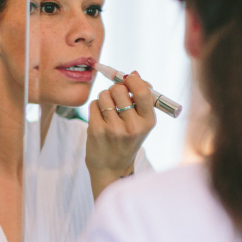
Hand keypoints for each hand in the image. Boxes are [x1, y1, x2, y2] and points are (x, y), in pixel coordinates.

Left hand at [86, 71, 155, 198]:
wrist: (111, 168)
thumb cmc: (127, 140)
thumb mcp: (141, 123)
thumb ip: (140, 98)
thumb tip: (133, 73)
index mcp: (148, 122)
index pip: (142, 92)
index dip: (132, 80)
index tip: (128, 79)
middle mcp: (133, 126)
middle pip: (119, 90)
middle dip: (115, 89)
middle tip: (116, 98)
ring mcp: (114, 129)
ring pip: (104, 95)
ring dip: (104, 98)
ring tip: (108, 110)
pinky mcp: (97, 130)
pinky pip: (93, 104)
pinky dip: (95, 106)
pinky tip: (100, 118)